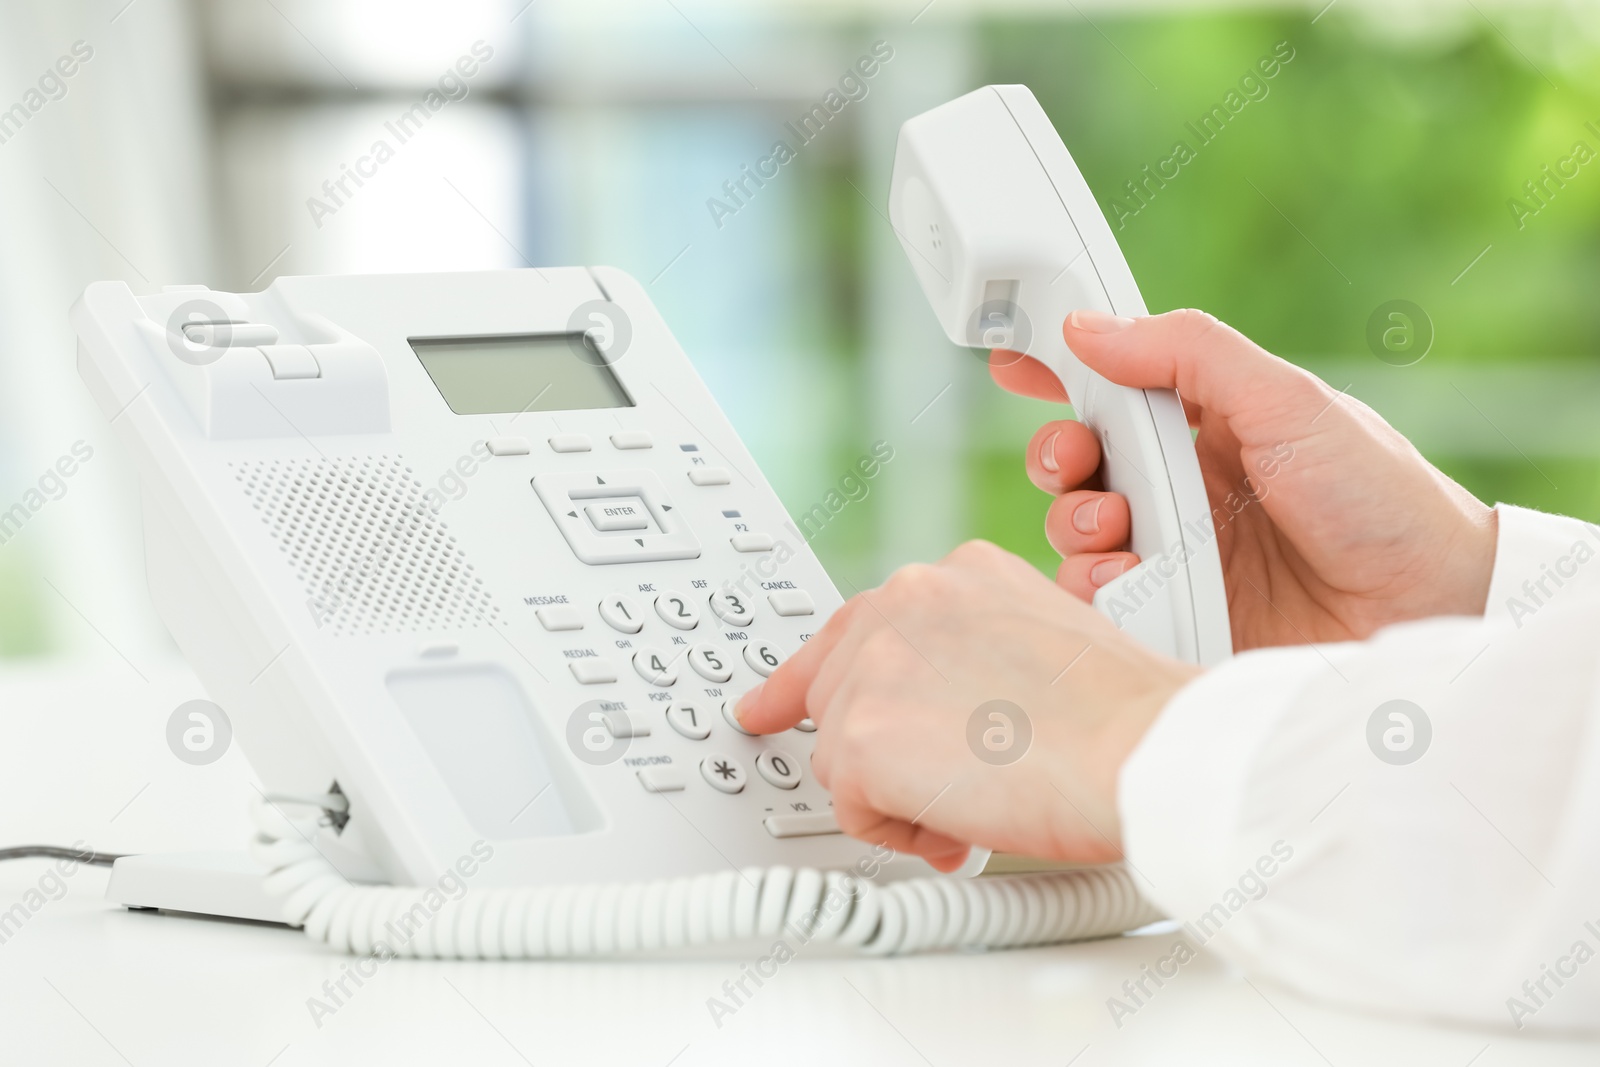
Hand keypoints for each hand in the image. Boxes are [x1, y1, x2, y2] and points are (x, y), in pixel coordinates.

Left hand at [735, 541, 1199, 871]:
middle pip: (838, 694)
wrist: (1144, 748)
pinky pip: (851, 808)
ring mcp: (875, 665)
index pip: (860, 625)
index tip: (773, 703)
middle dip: (872, 750)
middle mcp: (905, 601)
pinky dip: (901, 831)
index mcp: (952, 575)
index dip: (818, 677)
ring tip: (976, 804)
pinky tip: (959, 824)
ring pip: (842, 754)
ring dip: (899, 795)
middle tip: (923, 792)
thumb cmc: (1121, 715)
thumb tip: (936, 717)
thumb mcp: (1042, 641)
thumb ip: (972, 659)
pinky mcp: (861, 737)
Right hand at [994, 308, 1498, 648]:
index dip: (1060, 371)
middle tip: (1078, 461)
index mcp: (1211, 422)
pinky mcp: (1174, 613)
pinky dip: (1096, 585)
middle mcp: (1185, 485)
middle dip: (1058, 456)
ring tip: (1117, 530)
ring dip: (1076, 522)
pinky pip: (1100, 596)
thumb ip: (1189, 354)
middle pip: (1081, 462)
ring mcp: (1177, 551)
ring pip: (1079, 531)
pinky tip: (1129, 579)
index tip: (1012, 363)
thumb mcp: (1288, 401)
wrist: (1426, 607)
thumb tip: (1089, 327)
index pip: (1116, 385)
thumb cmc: (1380, 498)